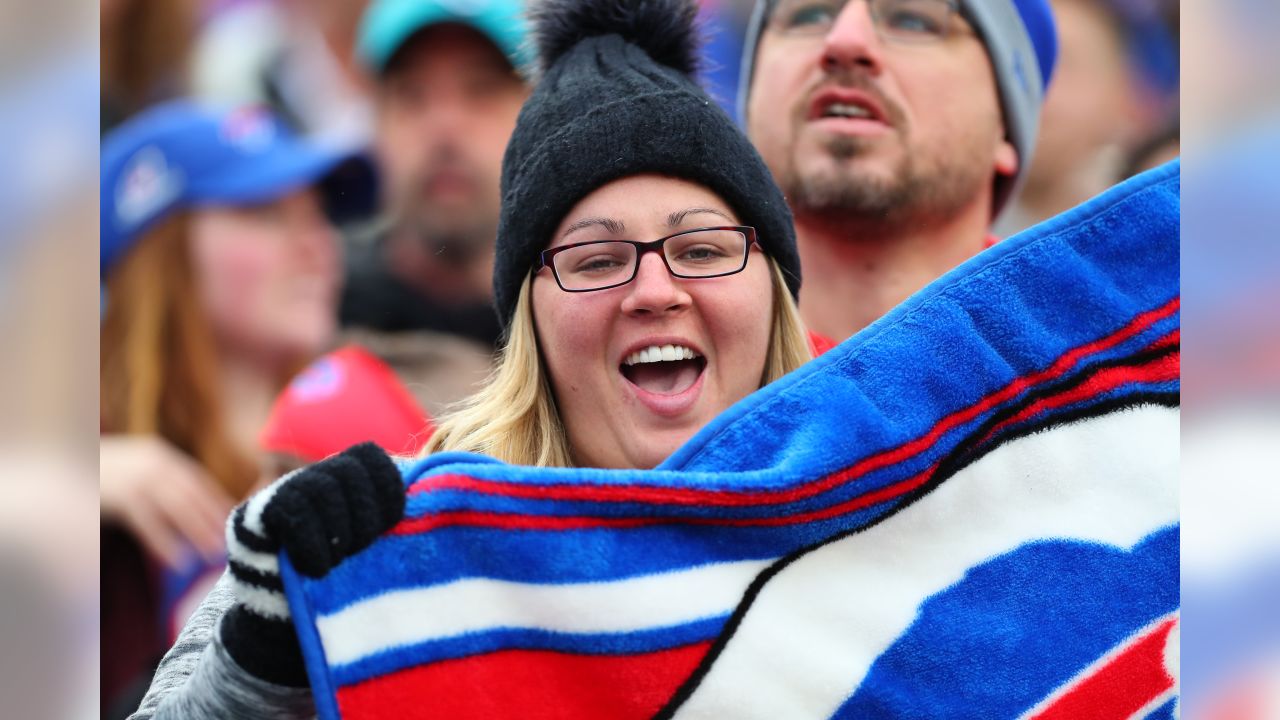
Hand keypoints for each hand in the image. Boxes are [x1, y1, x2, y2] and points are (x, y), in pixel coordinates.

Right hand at [100, 435, 233, 568]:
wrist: (55, 465)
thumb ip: (160, 487)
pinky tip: (179, 560)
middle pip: (192, 493)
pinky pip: (147, 522)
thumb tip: (194, 512)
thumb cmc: (99, 476)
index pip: (197, 480)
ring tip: (212, 554)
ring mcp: (134, 476)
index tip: (234, 523)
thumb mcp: (133, 472)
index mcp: (159, 454)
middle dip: (213, 519)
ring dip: (197, 532)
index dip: (217, 502)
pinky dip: (165, 542)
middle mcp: (151, 461)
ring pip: (176, 507)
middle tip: (230, 543)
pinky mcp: (117, 495)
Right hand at [222, 442, 404, 685]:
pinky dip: (312, 540)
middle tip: (364, 547)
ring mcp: (278, 495)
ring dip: (339, 527)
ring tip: (342, 560)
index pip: (368, 457)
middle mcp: (310, 479)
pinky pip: (289, 510)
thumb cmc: (344, 587)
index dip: (386, 484)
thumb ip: (394, 521)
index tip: (396, 520)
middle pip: (345, 470)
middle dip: (364, 511)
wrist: (286, 626)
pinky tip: (320, 568)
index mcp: (343, 478)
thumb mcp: (375, 549)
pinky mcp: (252, 517)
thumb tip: (438, 492)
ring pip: (318, 487)